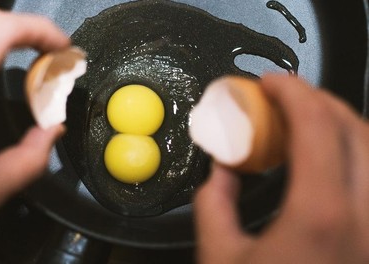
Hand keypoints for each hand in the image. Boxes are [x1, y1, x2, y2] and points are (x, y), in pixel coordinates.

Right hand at [194, 75, 368, 262]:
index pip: (316, 125)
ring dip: (340, 124)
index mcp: (320, 215)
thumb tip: (222, 171)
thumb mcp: (220, 257)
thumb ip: (214, 204)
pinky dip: (350, 153)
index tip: (269, 82)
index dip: (292, 91)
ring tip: (305, 123)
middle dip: (319, 100)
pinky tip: (324, 162)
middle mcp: (364, 218)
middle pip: (356, 129)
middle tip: (285, 97)